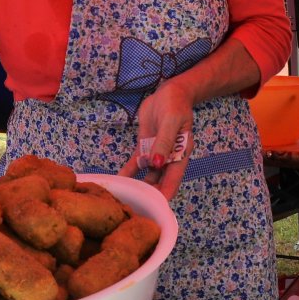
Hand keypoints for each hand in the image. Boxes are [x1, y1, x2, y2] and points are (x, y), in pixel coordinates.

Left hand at [117, 80, 191, 198]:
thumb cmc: (175, 104)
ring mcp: (155, 153)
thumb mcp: (171, 121)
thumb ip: (164, 142)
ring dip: (138, 186)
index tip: (156, 207)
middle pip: (160, 182)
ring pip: (147, 175)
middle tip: (135, 207)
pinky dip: (128, 172)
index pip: (173, 179)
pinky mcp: (144, 146)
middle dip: (150, 194)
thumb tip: (157, 164)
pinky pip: (135, 163)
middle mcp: (169, 157)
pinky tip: (118, 181)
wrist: (169, 92)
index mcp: (180, 154)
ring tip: (126, 198)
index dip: (166, 194)